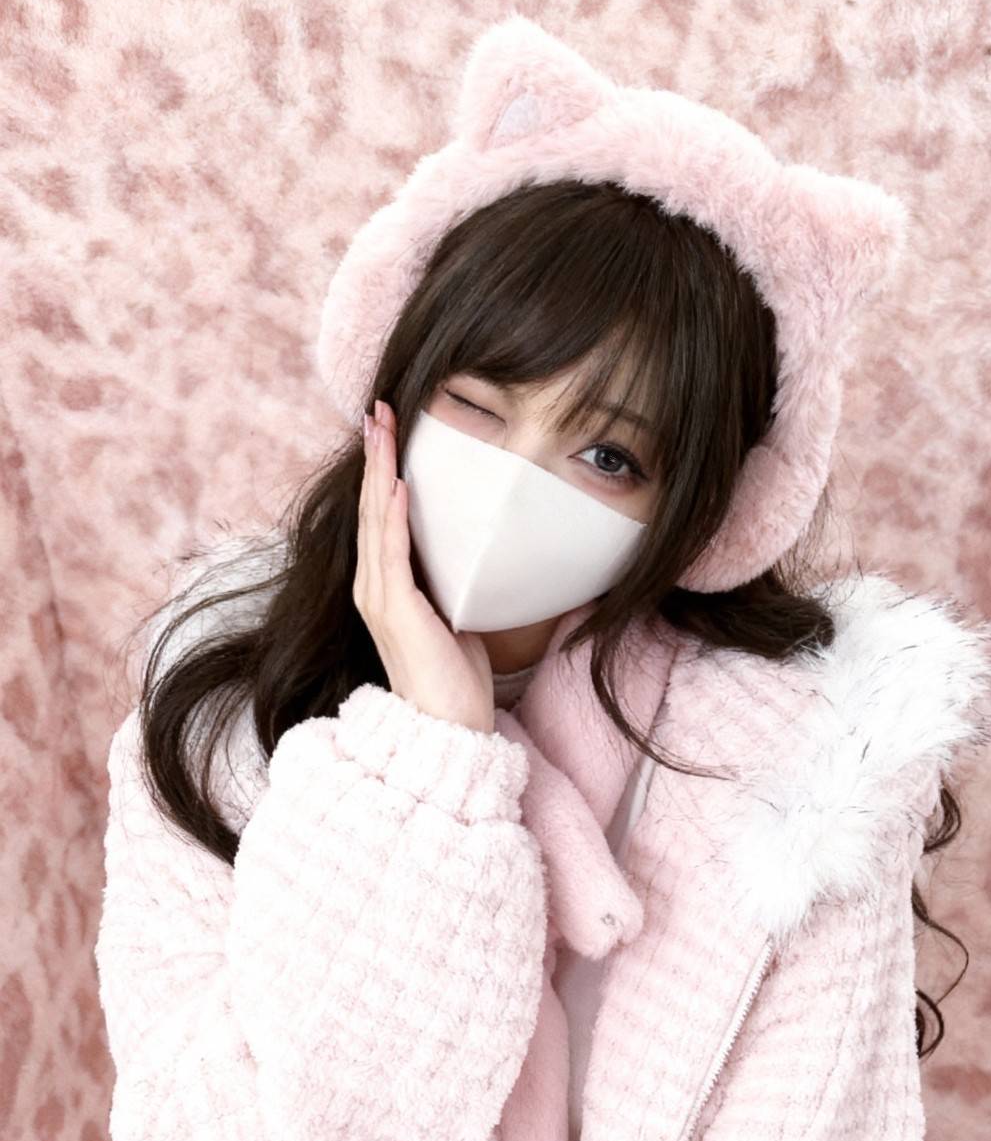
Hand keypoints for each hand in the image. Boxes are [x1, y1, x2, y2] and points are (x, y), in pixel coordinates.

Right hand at [355, 403, 494, 736]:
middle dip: (375, 457)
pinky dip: (395, 516)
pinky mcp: (396, 612)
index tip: (387, 430)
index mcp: (384, 589)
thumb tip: (469, 556)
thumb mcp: (453, 619)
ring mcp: (379, 600)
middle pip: (372, 509)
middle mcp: (372, 589)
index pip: (381, 517)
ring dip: (380, 472)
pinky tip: (399, 484)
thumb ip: (449, 585)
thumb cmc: (453, 682)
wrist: (446, 732)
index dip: (381, 471)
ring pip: (377, 521)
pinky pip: (393, 554)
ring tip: (383, 428)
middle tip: (379, 409)